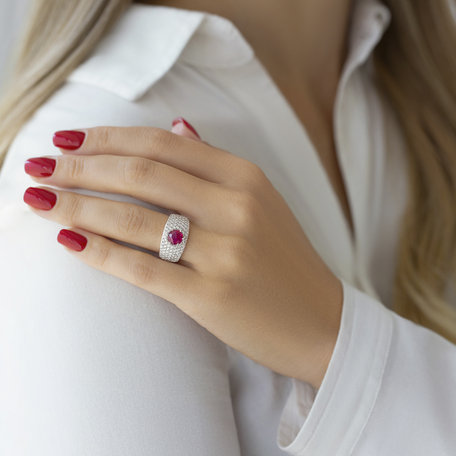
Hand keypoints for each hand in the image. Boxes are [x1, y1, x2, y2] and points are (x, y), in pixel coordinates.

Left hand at [22, 118, 342, 388]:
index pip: (161, 144)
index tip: (68, 139)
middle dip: (81, 166)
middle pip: (141, 173)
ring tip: (38, 197)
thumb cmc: (286, 262)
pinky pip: (142, 268)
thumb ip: (215, 164)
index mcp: (246, 178)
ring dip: (77, 204)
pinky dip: (100, 252)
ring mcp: (224, 252)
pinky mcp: (211, 296)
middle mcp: (235, 208)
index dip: (107, 137)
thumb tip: (177, 127)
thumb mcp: (262, 201)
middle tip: (40, 164)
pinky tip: (68, 239)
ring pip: (133, 218)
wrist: (321, 322)